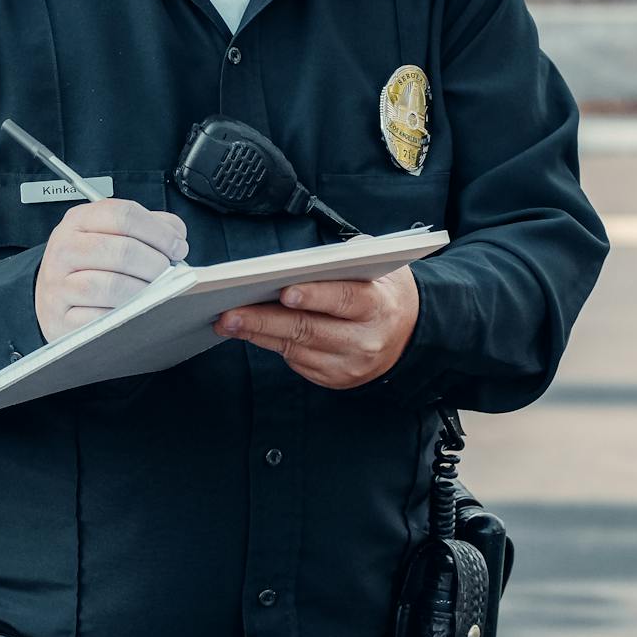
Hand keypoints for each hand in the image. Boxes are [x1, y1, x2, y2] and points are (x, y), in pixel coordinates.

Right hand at [35, 200, 188, 341]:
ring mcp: (59, 283)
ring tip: (154, 292)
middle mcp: (65, 248)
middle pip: (123, 251)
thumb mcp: (109, 234)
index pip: (124, 215)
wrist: (50, 297)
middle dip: (156, 264)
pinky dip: (124, 315)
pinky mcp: (61, 316)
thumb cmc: (87, 265)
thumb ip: (146, 226)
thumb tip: (176, 235)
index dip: (159, 231)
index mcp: (79, 220)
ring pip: (113, 285)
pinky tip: (132, 310)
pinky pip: (102, 317)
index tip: (177, 246)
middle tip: (168, 273)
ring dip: (144, 291)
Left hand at [213, 268, 418, 388]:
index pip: (344, 300)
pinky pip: (295, 361)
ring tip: (227, 321)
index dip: (314, 296)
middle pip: (309, 330)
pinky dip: (269, 344)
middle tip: (231, 312)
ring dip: (257, 334)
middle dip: (265, 320)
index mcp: (377, 306)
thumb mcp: (377, 265)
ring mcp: (348, 365)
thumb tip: (300, 262)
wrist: (409, 334)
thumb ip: (345, 257)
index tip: (284, 292)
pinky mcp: (334, 379)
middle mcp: (364, 340)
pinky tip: (248, 332)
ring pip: (295, 349)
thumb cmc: (382, 291)